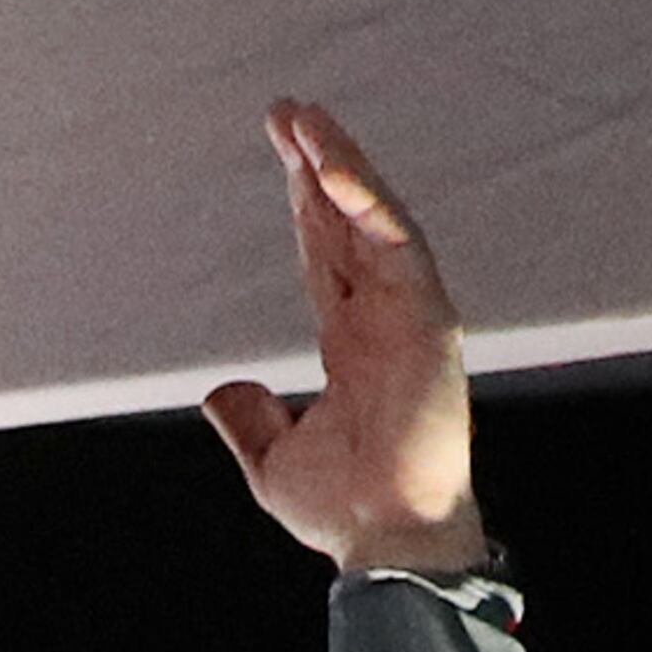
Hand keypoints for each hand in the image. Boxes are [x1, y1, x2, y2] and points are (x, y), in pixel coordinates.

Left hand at [200, 101, 487, 574]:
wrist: (383, 540)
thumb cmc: (344, 510)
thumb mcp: (272, 459)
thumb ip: (250, 421)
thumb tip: (223, 393)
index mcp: (352, 341)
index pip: (326, 253)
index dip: (307, 201)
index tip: (285, 152)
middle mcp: (384, 317)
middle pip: (349, 222)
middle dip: (320, 164)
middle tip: (288, 111)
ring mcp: (410, 314)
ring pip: (376, 220)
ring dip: (343, 166)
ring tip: (306, 120)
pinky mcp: (429, 320)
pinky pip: (399, 245)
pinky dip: (368, 204)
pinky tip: (335, 168)